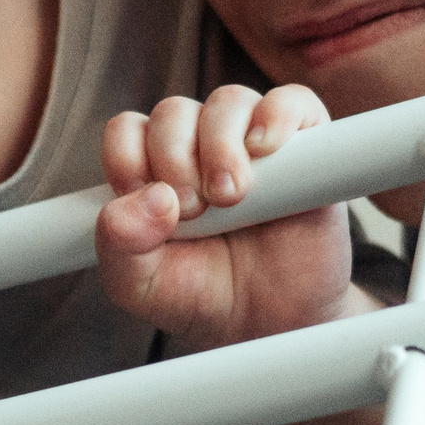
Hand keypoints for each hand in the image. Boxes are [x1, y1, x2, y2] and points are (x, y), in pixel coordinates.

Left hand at [97, 84, 369, 352]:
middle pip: (173, 113)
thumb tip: (148, 197)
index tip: (147, 203)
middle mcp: (198, 146)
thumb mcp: (140, 286)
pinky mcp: (305, 145)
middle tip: (194, 213)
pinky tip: (264, 150)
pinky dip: (276, 116)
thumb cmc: (201, 296)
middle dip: (174, 160)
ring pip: (227, 102)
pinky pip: (291, 101)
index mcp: (152, 170)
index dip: (128, 158)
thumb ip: (119, 244)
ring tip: (230, 196)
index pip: (127, 131)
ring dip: (220, 145)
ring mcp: (250, 142)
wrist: (271, 323)